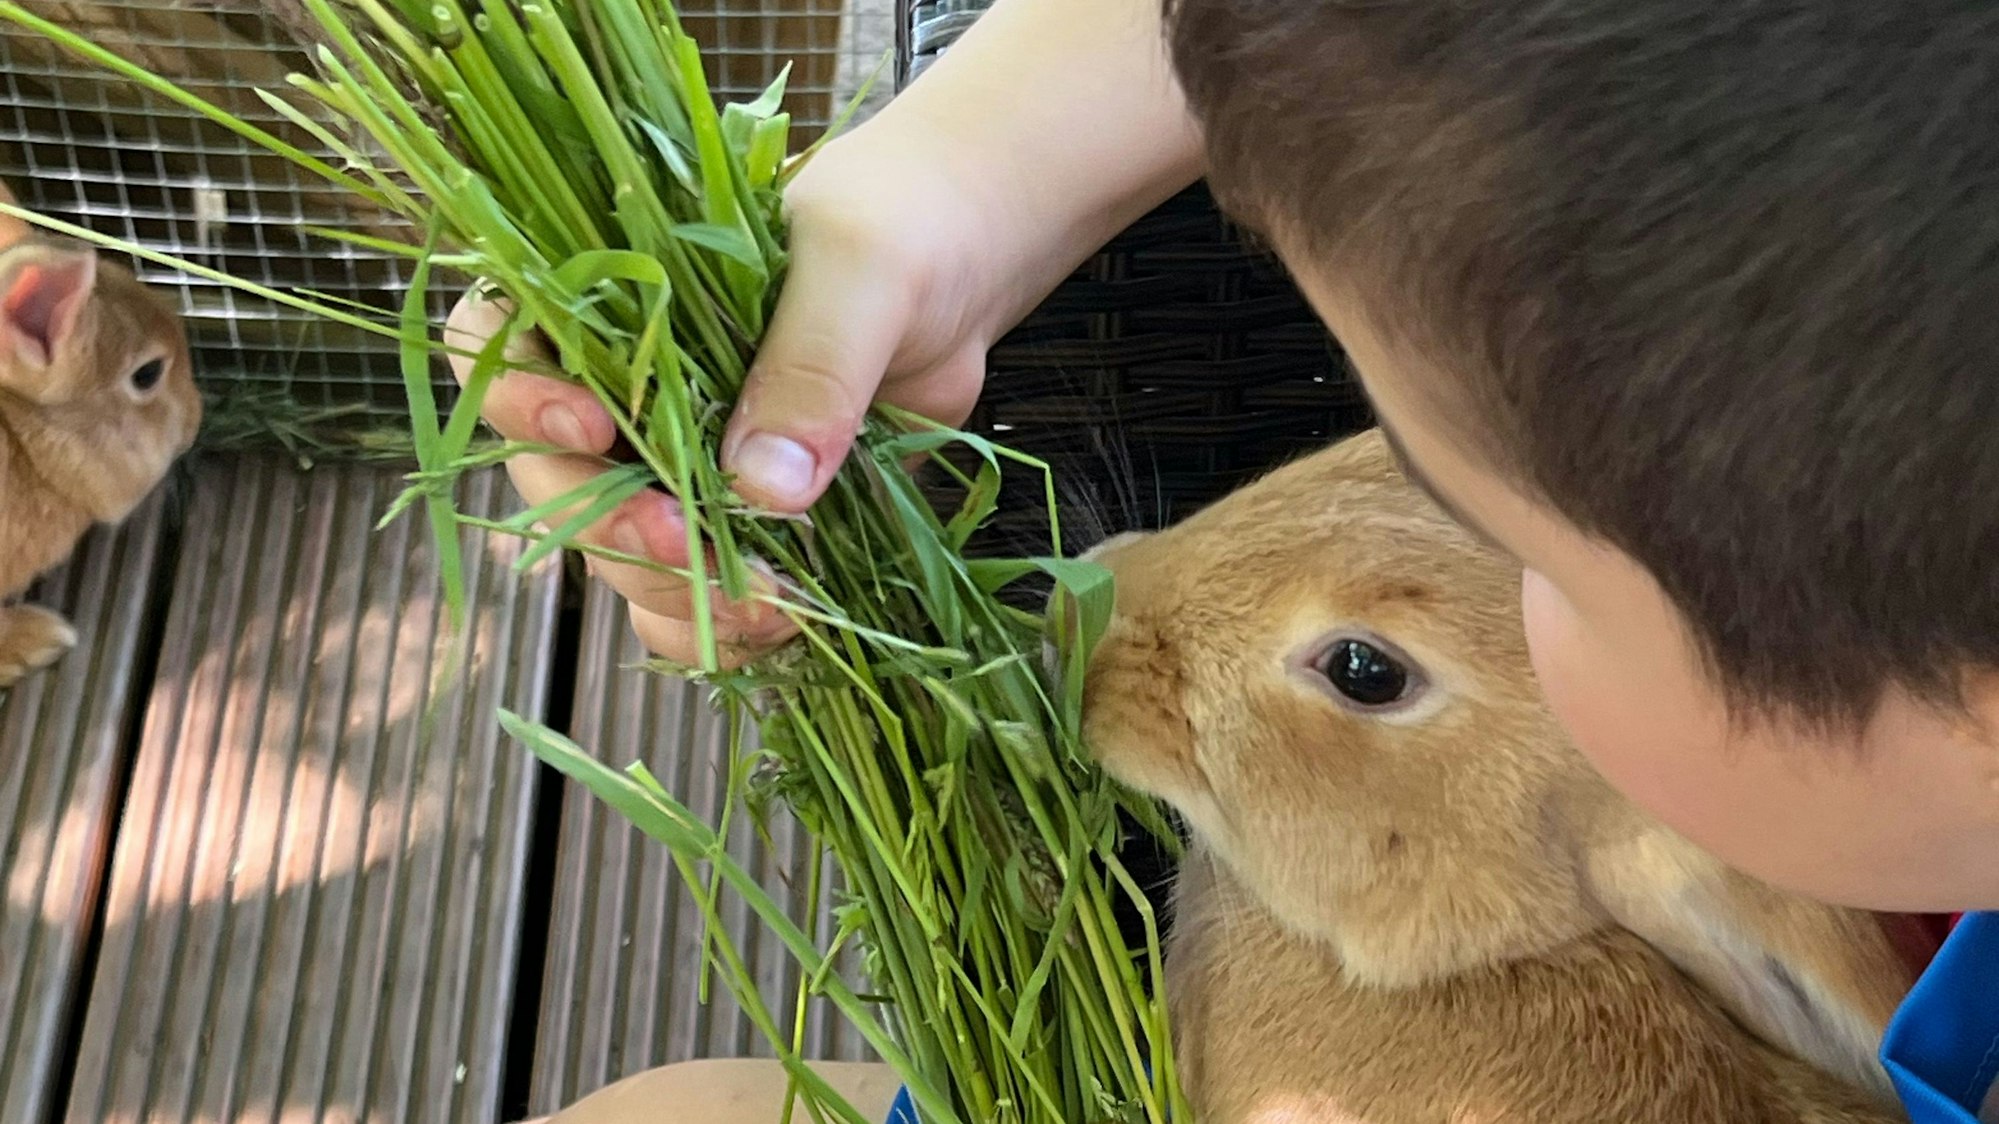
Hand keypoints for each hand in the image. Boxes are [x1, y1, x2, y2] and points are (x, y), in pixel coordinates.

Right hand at [447, 129, 1001, 666]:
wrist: (970, 266)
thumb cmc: (901, 224)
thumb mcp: (861, 268)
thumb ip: (812, 362)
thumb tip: (762, 493)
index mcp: (613, 295)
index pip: (496, 342)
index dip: (516, 396)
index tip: (591, 428)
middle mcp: (627, 387)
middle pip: (552, 480)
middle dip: (607, 528)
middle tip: (682, 545)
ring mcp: (681, 463)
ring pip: (619, 556)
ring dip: (668, 597)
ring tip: (759, 607)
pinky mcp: (746, 521)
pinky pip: (698, 597)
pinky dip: (723, 629)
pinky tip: (780, 630)